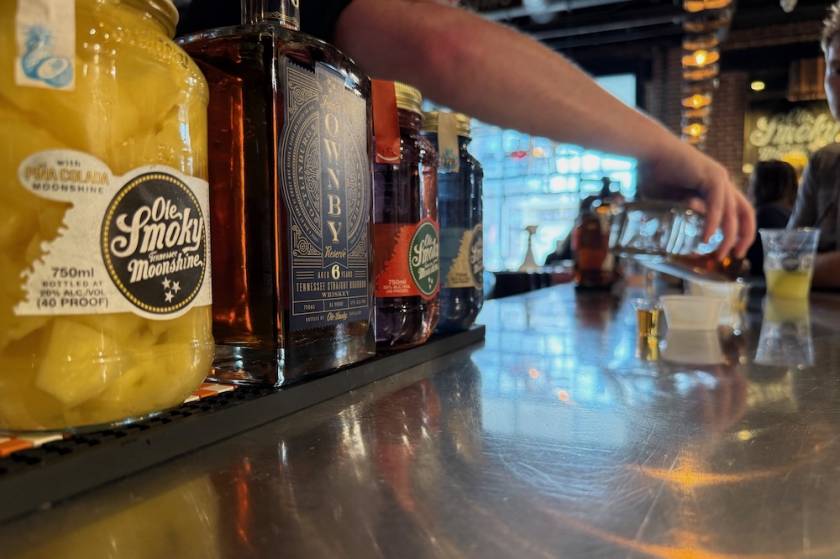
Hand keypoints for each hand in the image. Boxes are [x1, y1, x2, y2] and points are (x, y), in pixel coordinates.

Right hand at [640, 140, 755, 259]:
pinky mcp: (712, 177)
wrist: (648, 152)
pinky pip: (717, 206)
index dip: (739, 232)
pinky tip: (705, 238)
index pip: (738, 212)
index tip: (731, 250)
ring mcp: (719, 178)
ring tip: (719, 253)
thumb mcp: (672, 201)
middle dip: (744, 237)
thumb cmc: (653, 174)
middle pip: (745, 212)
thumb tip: (689, 233)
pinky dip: (713, 224)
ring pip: (732, 213)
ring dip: (728, 236)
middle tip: (735, 255)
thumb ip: (684, 213)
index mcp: (715, 187)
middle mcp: (722, 182)